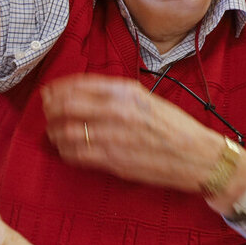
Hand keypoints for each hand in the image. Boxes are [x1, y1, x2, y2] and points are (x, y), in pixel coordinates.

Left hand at [41, 74, 223, 192]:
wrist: (198, 156)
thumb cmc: (175, 128)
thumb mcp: (147, 99)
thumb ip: (116, 95)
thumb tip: (83, 93)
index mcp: (126, 92)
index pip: (79, 84)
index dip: (58, 89)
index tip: (49, 92)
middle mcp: (117, 110)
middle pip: (67, 106)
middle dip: (51, 109)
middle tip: (47, 112)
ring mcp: (113, 136)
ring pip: (67, 132)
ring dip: (55, 132)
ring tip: (54, 133)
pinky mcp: (113, 160)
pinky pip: (77, 154)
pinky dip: (65, 151)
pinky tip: (65, 149)